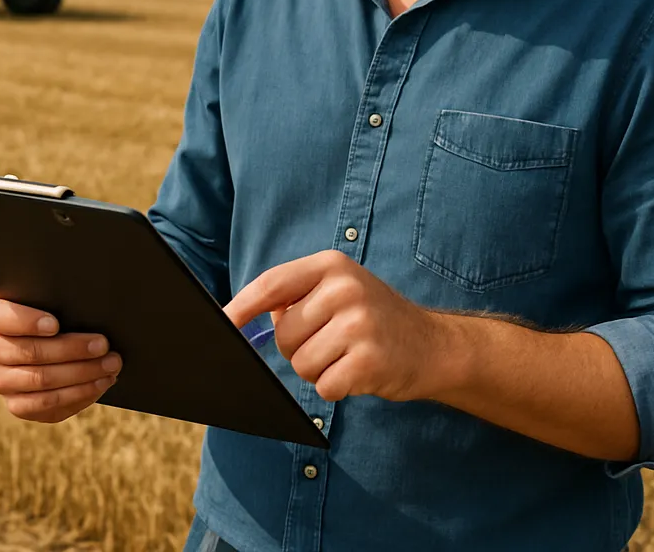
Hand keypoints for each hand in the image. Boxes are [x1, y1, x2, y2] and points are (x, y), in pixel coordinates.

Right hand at [0, 298, 121, 422]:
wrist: (58, 344)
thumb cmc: (60, 312)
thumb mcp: (56, 300)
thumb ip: (63, 299)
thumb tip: (91, 306)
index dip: (27, 321)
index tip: (56, 325)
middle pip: (31, 352)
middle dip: (72, 349)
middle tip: (104, 345)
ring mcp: (1, 380)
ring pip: (41, 380)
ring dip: (81, 374)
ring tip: (110, 366)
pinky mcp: (17, 404)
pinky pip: (46, 406)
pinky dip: (78, 395)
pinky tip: (100, 384)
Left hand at [224, 250, 444, 403]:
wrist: (433, 345)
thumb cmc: (375, 318)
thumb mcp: (340, 291)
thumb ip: (296, 297)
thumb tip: (243, 317)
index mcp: (331, 266)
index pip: (272, 284)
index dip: (240, 306)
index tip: (220, 323)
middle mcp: (345, 289)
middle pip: (283, 334)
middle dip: (299, 348)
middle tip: (332, 342)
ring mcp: (359, 323)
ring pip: (301, 363)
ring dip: (319, 370)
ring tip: (347, 356)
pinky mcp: (369, 360)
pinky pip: (325, 386)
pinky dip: (336, 388)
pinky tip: (359, 373)